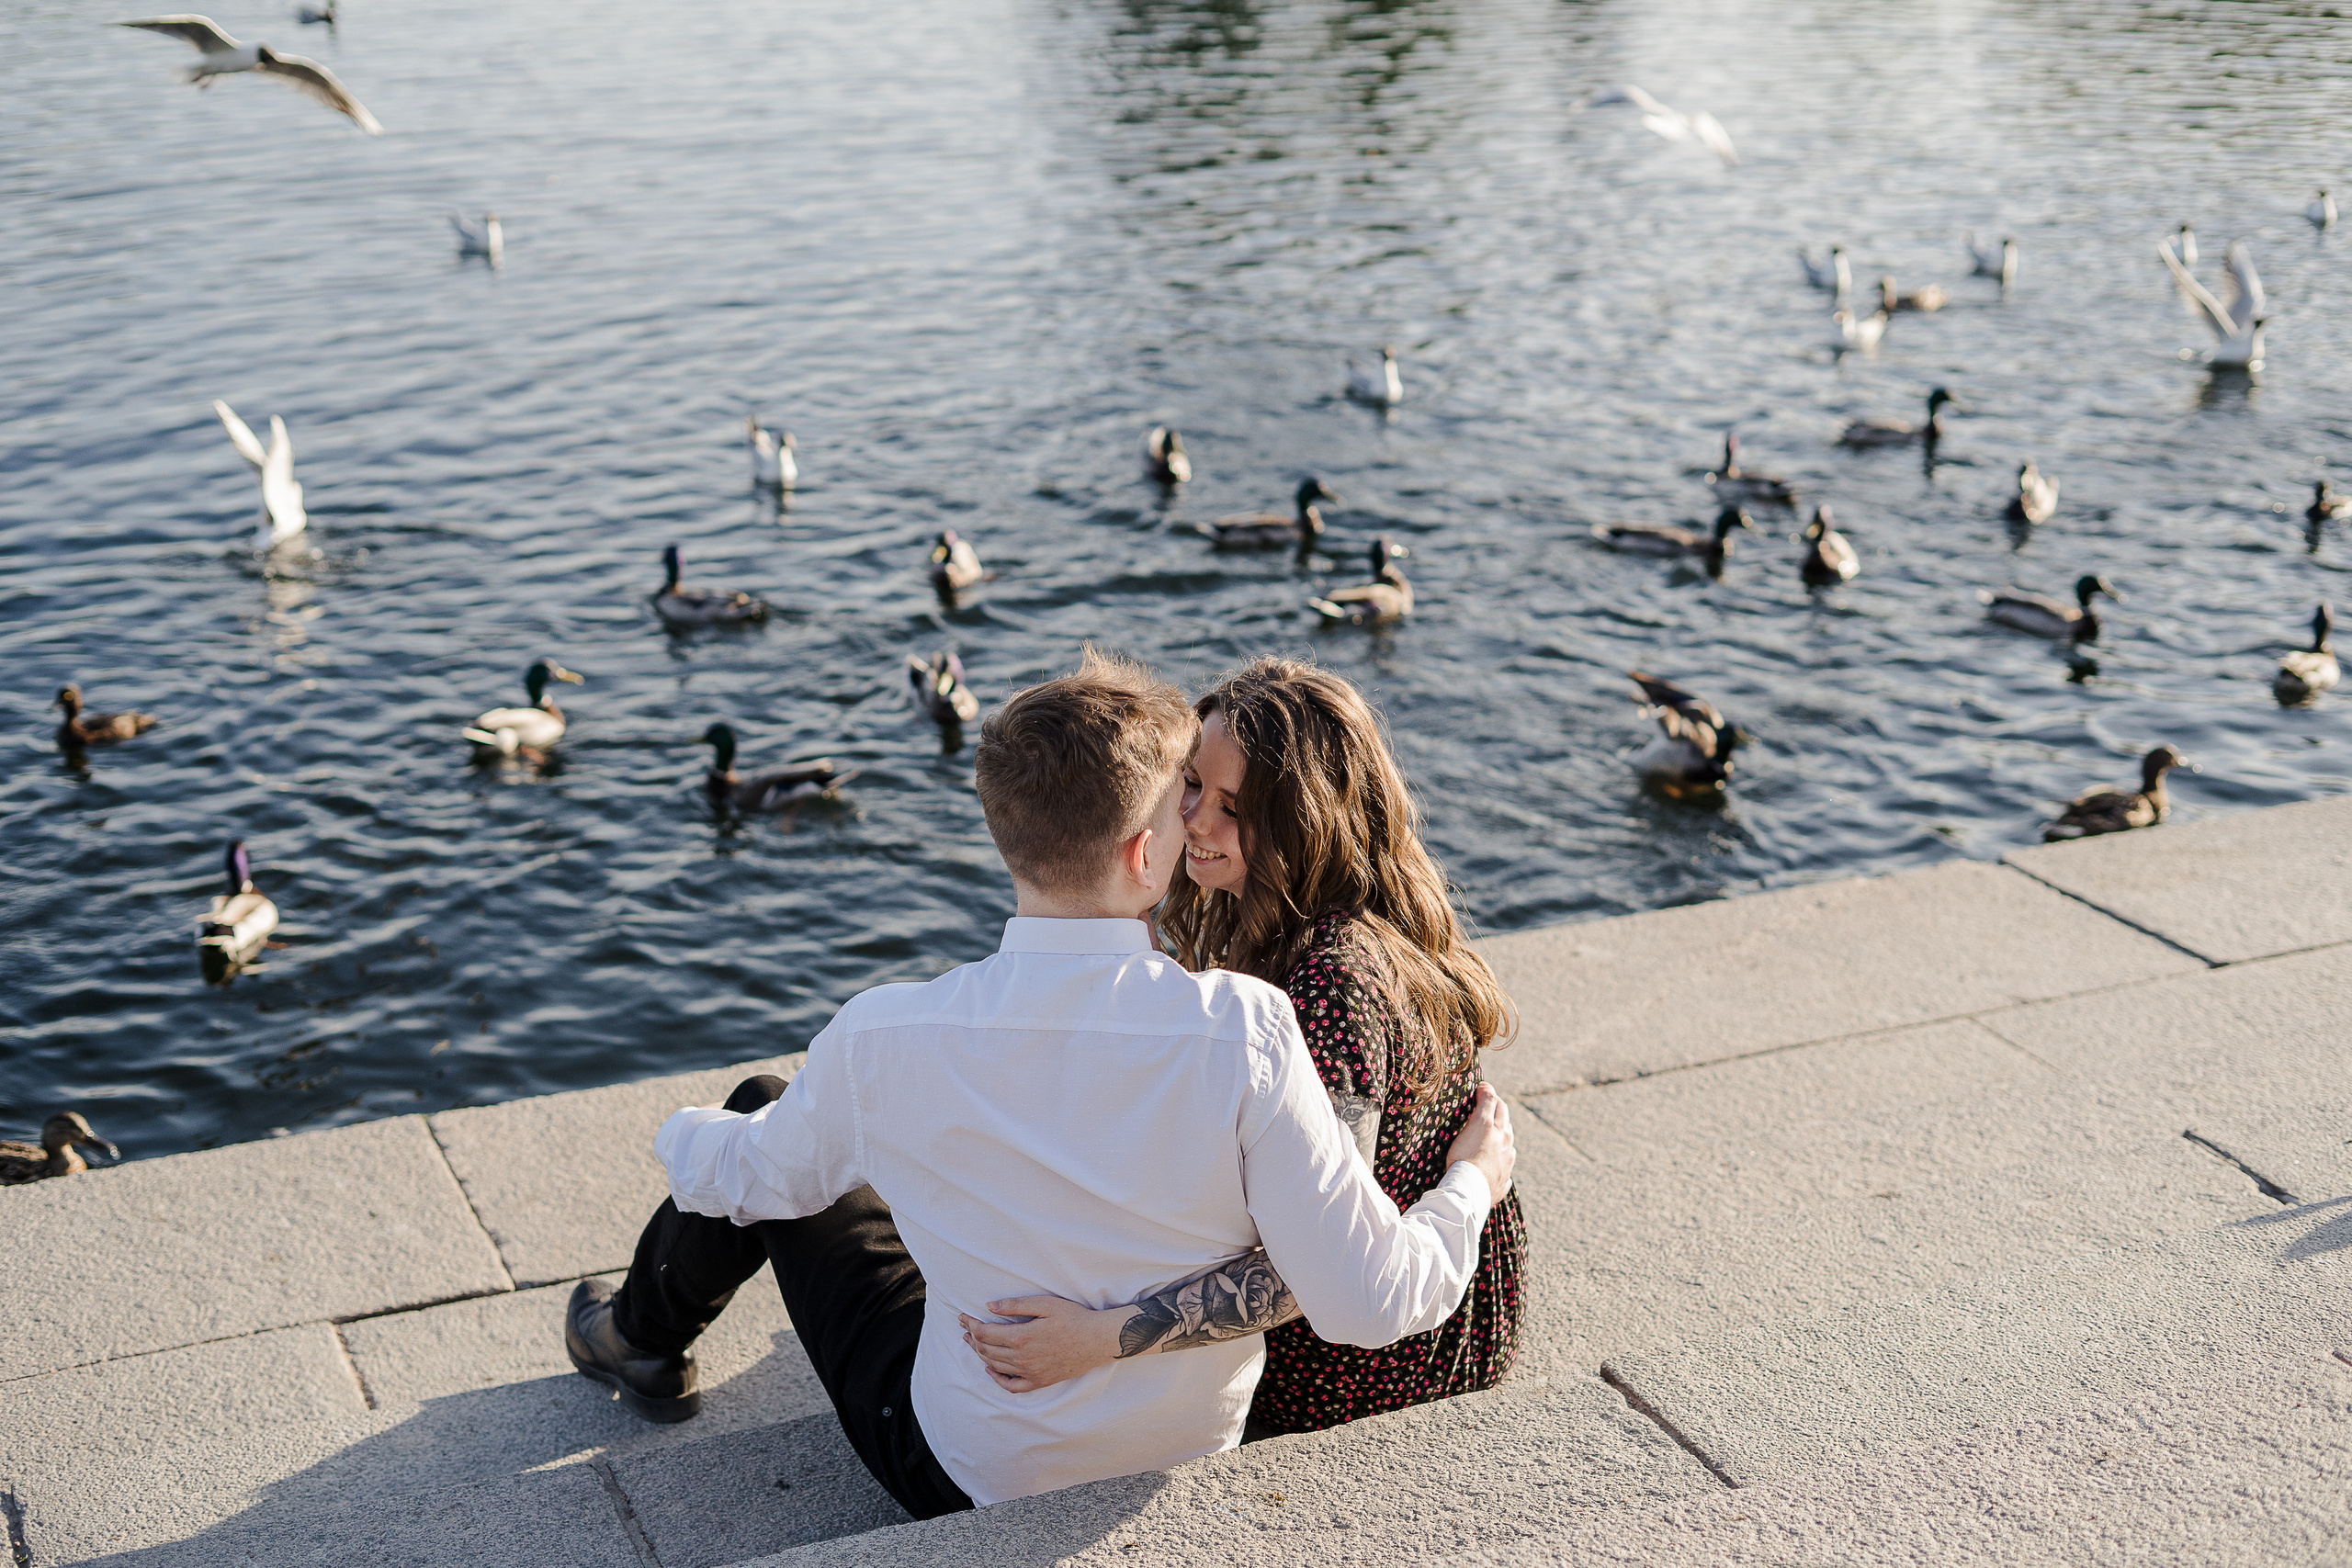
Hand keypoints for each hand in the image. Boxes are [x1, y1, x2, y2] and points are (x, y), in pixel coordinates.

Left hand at [958, 1295, 1127, 1392]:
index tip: (963, 1316)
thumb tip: (989, 1307)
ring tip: (972, 1342)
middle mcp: (1023, 1358)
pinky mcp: (1040, 1381)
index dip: (971, 1324)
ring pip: (995, 1366)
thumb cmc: (1074, 1317)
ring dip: (980, 1354)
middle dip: (971, 1337)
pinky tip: (990, 1369)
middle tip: (964, 1326)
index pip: (985, 1333)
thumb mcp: (1045, 1304)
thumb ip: (1015, 1305)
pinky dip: (997, 1378)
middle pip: (986, 1350)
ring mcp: (1031, 1372)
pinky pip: (1012, 1385)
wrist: (1098, 1340)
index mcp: (1022, 1337)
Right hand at [1445, 1084, 1515, 1203]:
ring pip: (1507, 1145)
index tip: (1482, 1088)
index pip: (1496, 1104)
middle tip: (1487, 1106)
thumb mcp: (1476, 1124)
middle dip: (1497, 1111)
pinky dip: (1499, 1165)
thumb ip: (1485, 1104)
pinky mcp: (1502, 1182)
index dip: (1488, 1093)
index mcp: (1498, 1130)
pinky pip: (1504, 1171)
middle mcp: (1505, 1145)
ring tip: (1491, 1135)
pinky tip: (1494, 1167)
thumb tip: (1488, 1088)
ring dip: (1501, 1137)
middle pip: (1505, 1122)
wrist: (1469, 1190)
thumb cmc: (1466, 1157)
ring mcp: (1505, 1165)